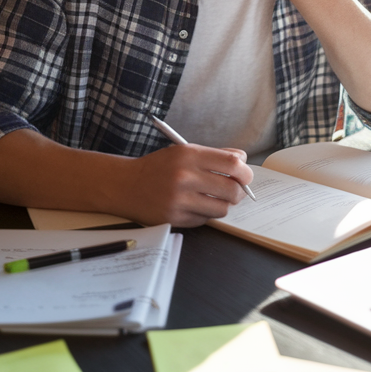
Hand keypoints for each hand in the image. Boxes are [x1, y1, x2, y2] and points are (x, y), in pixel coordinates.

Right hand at [123, 144, 253, 226]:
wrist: (125, 185)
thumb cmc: (158, 167)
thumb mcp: (183, 152)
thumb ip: (214, 155)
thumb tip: (243, 162)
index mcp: (189, 155)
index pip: (233, 164)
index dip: (245, 172)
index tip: (245, 176)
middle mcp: (184, 177)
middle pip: (232, 189)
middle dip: (239, 191)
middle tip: (235, 190)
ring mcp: (179, 200)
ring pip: (222, 208)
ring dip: (223, 204)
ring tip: (214, 198)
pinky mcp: (175, 218)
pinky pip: (206, 219)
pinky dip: (206, 214)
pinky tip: (196, 205)